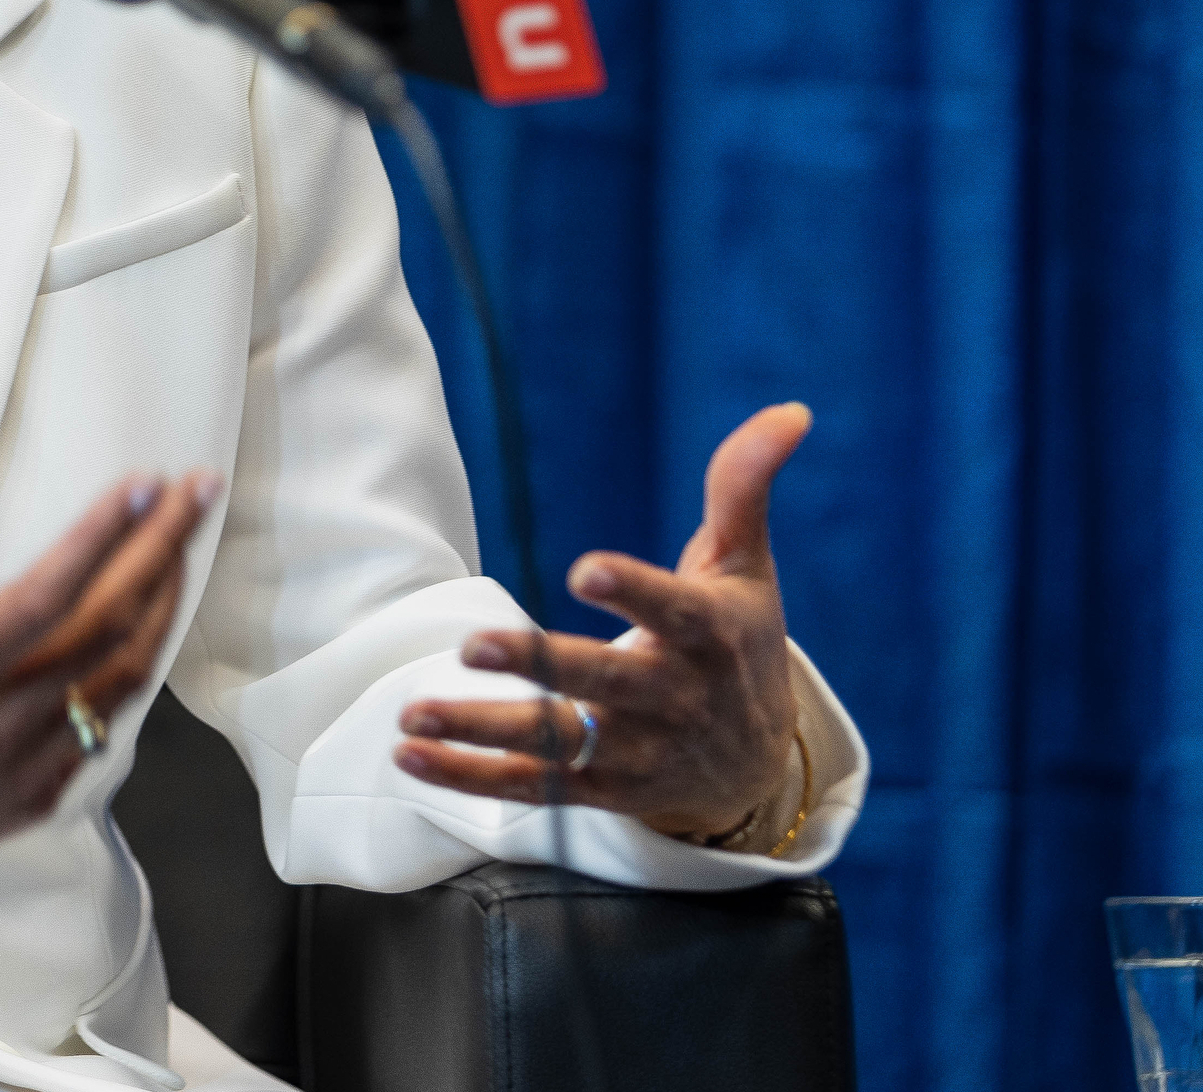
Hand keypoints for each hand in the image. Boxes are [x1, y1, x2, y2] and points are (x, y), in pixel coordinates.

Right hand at [0, 473, 217, 956]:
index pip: (41, 601)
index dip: (97, 541)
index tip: (139, 488)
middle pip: (106, 631)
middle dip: (160, 553)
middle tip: (194, 491)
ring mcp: (18, 772)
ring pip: (120, 682)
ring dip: (161, 609)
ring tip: (182, 548)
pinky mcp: (27, 803)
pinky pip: (101, 730)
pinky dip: (133, 674)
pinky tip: (141, 638)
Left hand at [393, 402, 808, 839]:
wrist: (758, 769)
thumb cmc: (738, 644)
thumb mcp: (745, 567)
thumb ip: (743, 488)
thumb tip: (791, 410)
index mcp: (710, 636)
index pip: (674, 611)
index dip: (634, 592)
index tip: (586, 569)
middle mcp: (672, 699)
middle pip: (601, 683)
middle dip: (539, 665)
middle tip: (472, 645)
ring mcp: (635, 751)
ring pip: (555, 745)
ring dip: (481, 729)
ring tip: (411, 713)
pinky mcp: (603, 792)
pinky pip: (532, 788)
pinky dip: (469, 777)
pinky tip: (410, 754)